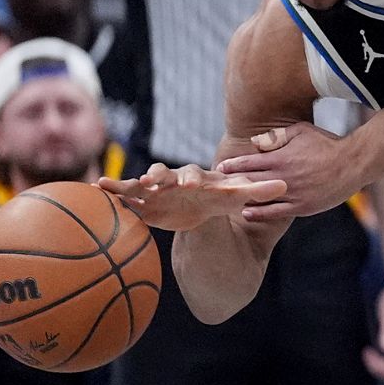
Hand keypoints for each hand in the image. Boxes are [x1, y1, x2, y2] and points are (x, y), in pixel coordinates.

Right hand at [98, 163, 286, 231]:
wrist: (204, 209)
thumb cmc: (223, 201)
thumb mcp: (241, 199)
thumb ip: (260, 192)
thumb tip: (286, 184)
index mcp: (199, 180)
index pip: (193, 175)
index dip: (188, 178)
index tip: (184, 184)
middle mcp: (176, 182)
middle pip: (164, 175)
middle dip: (156, 177)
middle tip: (150, 182)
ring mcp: (158, 192)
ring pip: (141, 184)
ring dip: (128, 183)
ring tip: (110, 186)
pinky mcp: (146, 204)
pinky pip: (127, 197)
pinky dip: (114, 193)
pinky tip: (97, 190)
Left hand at [216, 123, 361, 220]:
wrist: (353, 163)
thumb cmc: (327, 143)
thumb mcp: (301, 131)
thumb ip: (277, 136)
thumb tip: (255, 142)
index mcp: (280, 158)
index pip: (248, 163)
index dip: (233, 166)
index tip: (221, 168)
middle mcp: (282, 177)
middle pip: (249, 181)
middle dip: (232, 182)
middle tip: (217, 185)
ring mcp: (292, 193)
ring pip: (259, 198)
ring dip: (242, 198)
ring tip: (229, 200)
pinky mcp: (302, 206)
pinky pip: (275, 212)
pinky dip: (260, 213)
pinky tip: (248, 213)